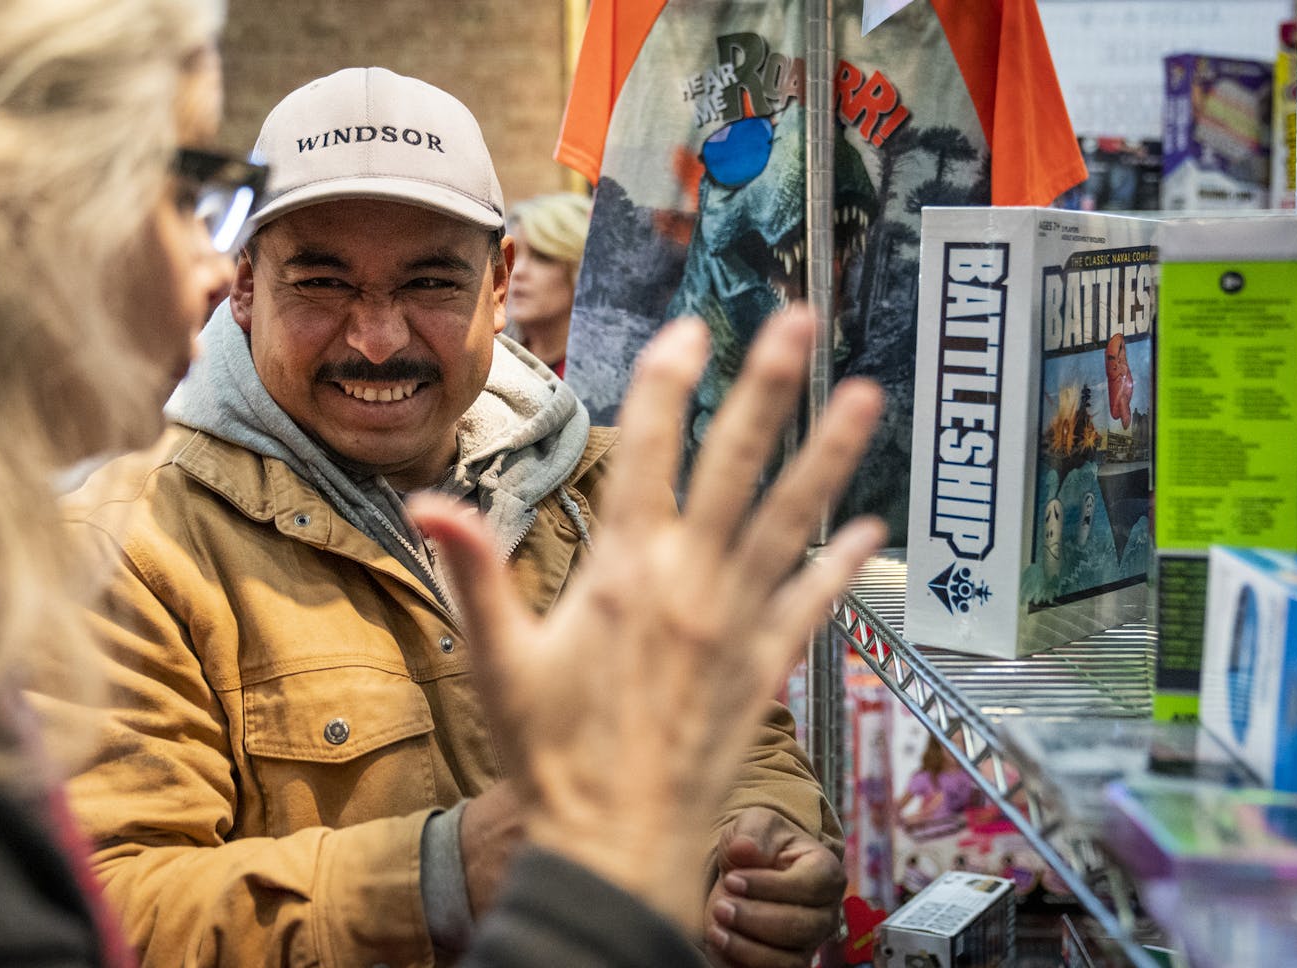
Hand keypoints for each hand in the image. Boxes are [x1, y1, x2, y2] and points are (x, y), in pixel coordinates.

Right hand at [409, 304, 883, 933]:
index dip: (667, 383)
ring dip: (829, 455)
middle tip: (796, 320)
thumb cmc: (552, 754)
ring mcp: (737, 621)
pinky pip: (812, 603)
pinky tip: (869, 530)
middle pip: (735, 464)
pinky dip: (840, 565)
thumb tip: (428, 504)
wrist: (617, 842)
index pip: (648, 452)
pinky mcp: (766, 666)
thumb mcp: (497, 660)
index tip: (688, 330)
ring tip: (865, 399)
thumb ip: (472, 572)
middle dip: (765, 386)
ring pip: (790, 519)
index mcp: (624, 570)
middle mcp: (690, 581)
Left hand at [705, 808, 845, 967]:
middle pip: (800, 927)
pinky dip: (744, 964)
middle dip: (754, 918)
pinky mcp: (790, 962)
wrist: (747, 872)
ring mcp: (810, 942)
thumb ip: (752, 831)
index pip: (810, 885)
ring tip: (716, 928)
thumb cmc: (758, 845)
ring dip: (747, 947)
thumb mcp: (754, 824)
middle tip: (721, 907)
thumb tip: (745, 849)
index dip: (770, 886)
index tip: (732, 879)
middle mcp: (826, 912)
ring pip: (789, 959)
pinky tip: (720, 945)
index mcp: (826, 871)